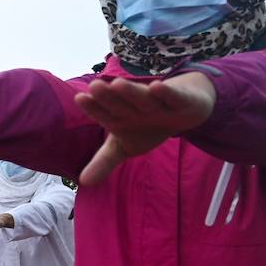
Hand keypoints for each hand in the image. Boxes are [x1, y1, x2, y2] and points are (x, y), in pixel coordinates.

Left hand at [76, 73, 215, 186]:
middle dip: (108, 96)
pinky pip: (173, 96)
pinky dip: (166, 93)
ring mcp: (158, 102)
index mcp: (120, 116)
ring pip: (143, 98)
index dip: (94, 107)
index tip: (80, 98)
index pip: (104, 113)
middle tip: (94, 86)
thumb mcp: (125, 146)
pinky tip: (156, 87)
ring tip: (117, 84)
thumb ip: (104, 162)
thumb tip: (83, 181)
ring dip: (131, 92)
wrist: (185, 110)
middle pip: (121, 102)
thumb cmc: (148, 126)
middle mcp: (136, 107)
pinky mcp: (181, 99)